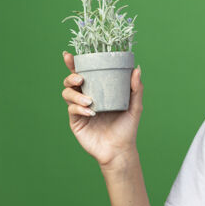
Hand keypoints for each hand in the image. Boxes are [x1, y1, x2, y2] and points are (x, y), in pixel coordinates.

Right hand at [61, 51, 143, 166]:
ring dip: (76, 95)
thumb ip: (136, 89)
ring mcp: (79, 109)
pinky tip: (90, 112)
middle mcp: (87, 97)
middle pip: (71, 81)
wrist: (120, 150)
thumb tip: (137, 68)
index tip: (69, 55)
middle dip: (71, 76)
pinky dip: (79, 108)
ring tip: (90, 101)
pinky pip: (72, 109)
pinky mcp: (76, 121)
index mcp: (99, 91)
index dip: (74, 64)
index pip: (85, 74)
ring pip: (67, 94)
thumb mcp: (135, 107)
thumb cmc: (127, 128)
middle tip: (81, 79)